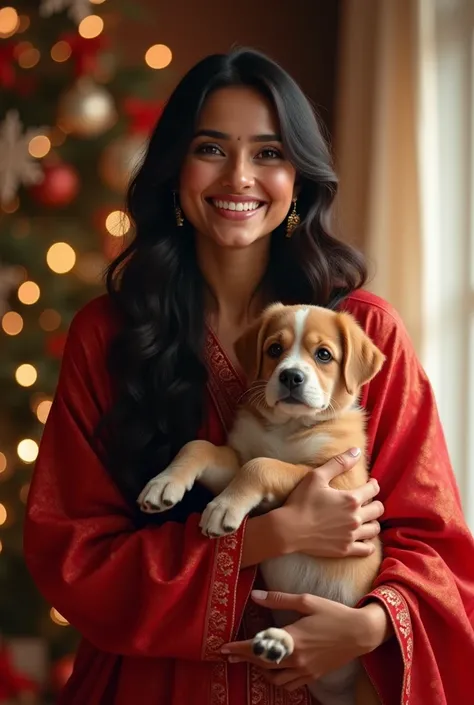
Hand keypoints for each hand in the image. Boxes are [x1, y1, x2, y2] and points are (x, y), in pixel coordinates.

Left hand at [222, 590, 387, 691]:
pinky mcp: (313, 676)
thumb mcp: (306, 601)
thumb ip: (278, 599)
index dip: (238, 648)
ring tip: (252, 660)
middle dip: (243, 658)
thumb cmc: (333, 613)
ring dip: (259, 670)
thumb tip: (255, 596)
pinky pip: (289, 684)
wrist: (360, 633)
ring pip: (273, 678)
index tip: (223, 648)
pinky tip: (274, 670)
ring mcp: (305, 670)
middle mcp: (296, 659)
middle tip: (229, 654)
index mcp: (292, 639)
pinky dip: (277, 679)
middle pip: (262, 663)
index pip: (257, 647)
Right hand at [276, 448, 382, 557]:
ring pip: (374, 529)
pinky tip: (364, 539)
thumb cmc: (301, 501)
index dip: (373, 485)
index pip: (373, 490)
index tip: (370, 484)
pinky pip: (367, 550)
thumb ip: (338, 463)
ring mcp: (351, 535)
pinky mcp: (345, 550)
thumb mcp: (317, 476)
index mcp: (351, 499)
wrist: (289, 530)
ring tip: (367, 518)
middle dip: (375, 503)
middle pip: (378, 510)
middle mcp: (356, 518)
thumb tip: (357, 451)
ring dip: (373, 522)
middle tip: (368, 501)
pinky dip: (369, 544)